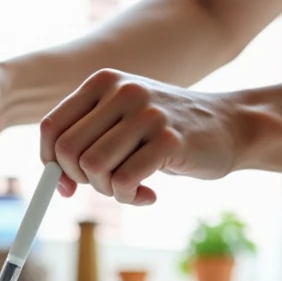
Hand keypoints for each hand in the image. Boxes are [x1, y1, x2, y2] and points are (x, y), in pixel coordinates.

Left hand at [39, 69, 245, 205]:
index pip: (51, 128)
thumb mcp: (119, 122)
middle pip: (67, 151)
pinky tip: (147, 195)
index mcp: (102, 82)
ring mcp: (147, 113)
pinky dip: (129, 197)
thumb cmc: (164, 131)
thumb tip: (54, 184)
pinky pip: (124, 182)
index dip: (50, 163)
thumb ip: (85, 142)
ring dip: (107, 190)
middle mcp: (123, 90)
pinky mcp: (169, 140)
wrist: (231, 124)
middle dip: (80, 179)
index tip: (67, 184)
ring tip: (130, 187)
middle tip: (106, 185)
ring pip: (93, 167)